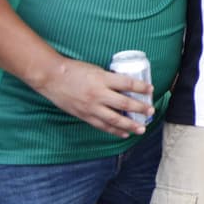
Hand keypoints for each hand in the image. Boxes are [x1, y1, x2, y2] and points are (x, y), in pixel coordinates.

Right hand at [32, 58, 154, 137]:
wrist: (51, 78)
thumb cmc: (74, 70)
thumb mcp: (95, 70)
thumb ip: (109, 79)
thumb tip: (126, 87)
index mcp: (102, 79)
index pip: (127, 84)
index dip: (141, 87)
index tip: (151, 90)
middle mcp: (98, 94)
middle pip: (124, 104)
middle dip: (140, 109)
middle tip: (151, 112)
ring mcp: (91, 107)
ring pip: (115, 119)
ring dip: (130, 125)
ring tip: (141, 129)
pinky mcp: (84, 115)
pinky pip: (102, 126)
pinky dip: (114, 131)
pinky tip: (124, 133)